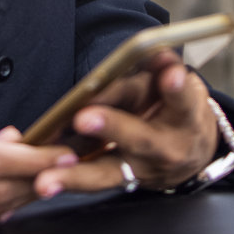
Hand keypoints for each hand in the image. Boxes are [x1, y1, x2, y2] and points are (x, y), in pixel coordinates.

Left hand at [33, 52, 220, 197]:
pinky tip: (42, 182)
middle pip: (138, 139)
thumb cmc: (176, 110)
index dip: (176, 88)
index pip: (182, 99)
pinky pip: (90, 182)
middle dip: (111, 127)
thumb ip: (161, 68)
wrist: (191, 155)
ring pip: (107, 173)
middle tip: (84, 118)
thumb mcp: (176, 85)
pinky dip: (66, 181)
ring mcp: (140, 170)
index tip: (170, 75)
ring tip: (48, 179)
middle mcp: (164, 149)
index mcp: (185, 118)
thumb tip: (154, 51)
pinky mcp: (119, 181)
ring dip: (75, 175)